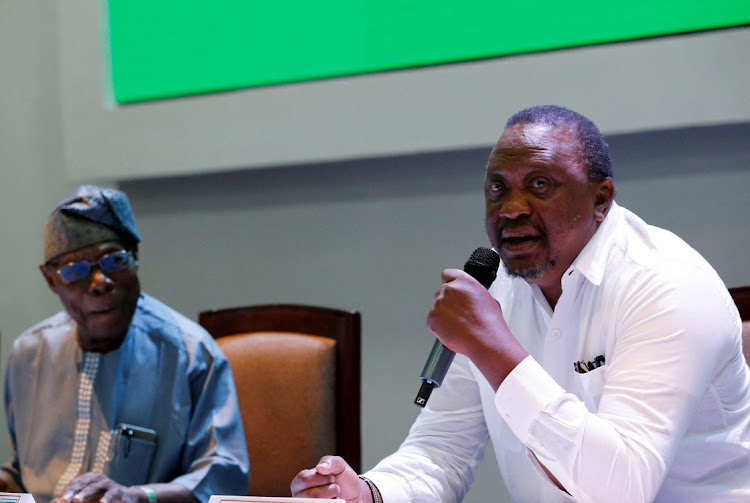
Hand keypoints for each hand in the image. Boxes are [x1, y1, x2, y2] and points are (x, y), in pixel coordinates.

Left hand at [52, 473, 143, 502]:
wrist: (125, 497)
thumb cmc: (101, 498)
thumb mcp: (86, 499)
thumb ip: (71, 500)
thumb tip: (53, 502)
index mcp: (88, 479)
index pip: (74, 484)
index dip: (66, 492)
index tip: (58, 501)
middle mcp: (97, 478)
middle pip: (82, 483)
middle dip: (72, 492)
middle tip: (63, 500)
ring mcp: (107, 482)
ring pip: (93, 487)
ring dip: (84, 494)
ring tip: (76, 500)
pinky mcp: (117, 489)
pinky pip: (110, 493)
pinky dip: (106, 498)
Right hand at [291, 456, 364, 501]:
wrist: (354, 494)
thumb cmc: (343, 478)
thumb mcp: (339, 465)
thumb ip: (330, 462)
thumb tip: (320, 467)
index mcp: (301, 481)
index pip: (304, 479)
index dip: (322, 478)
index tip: (332, 478)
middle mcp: (300, 495)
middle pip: (310, 495)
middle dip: (329, 490)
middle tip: (335, 487)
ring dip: (332, 498)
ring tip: (336, 495)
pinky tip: (335, 501)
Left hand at [427, 268, 526, 388]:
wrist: (485, 340)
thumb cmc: (489, 323)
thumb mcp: (486, 298)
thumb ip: (472, 293)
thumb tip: (468, 298)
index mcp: (464, 282)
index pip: (448, 274)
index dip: (449, 282)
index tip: (449, 288)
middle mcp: (449, 289)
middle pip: (441, 292)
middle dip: (447, 302)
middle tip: (458, 314)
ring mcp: (439, 303)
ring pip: (437, 307)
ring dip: (444, 315)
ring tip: (459, 325)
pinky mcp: (432, 318)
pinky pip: (432, 320)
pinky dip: (439, 326)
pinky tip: (452, 330)